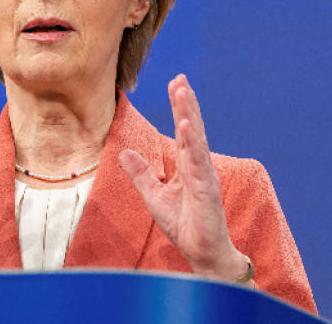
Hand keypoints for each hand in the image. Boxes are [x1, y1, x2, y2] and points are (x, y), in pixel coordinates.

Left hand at [119, 74, 247, 281]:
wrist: (201, 253)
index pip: (183, 130)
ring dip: (189, 115)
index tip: (175, 83)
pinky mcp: (206, 190)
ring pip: (196, 139)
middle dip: (186, 103)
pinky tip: (186, 126)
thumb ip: (142, 174)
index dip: (180, 107)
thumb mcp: (154, 196)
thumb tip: (124, 152)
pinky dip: (192, 143)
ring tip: (183, 92)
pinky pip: (198, 163)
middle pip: (191, 128)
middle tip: (180, 78)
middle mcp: (198, 166)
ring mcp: (204, 176)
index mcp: (187, 166)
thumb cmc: (184, 225)